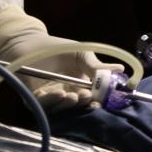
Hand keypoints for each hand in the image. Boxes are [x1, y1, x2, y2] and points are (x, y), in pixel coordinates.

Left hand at [0, 6, 122, 112]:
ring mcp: (49, 98)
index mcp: (79, 85)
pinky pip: (43, 105)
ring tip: (73, 96)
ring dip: (68, 104)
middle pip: (76, 105)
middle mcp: (66, 94)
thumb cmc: (57, 48)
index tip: (103, 98)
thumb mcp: (82, 54)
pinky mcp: (32, 99)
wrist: (30, 43)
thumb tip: (121, 69)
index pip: (91, 97)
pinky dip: (52, 101)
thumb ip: (96, 66)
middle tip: (88, 96)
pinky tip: (60, 93)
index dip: (98, 99)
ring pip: (61, 107)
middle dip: (83, 103)